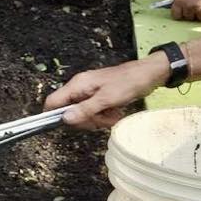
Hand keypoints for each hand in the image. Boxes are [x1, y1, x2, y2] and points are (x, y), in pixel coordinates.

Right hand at [43, 56, 168, 129]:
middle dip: (86, 119)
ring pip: (83, 114)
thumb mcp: (107, 99)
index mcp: (77, 85)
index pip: (53, 101)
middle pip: (69, 111)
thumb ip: (85, 109)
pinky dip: (104, 116)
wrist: (147, 74)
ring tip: (112, 115)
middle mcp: (80, 88)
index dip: (55, 115)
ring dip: (98, 119)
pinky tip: (115, 113)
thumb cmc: (127, 83)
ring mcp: (90, 93)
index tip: (70, 126)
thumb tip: (64, 119)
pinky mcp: (99, 97)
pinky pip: (94, 112)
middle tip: (101, 119)